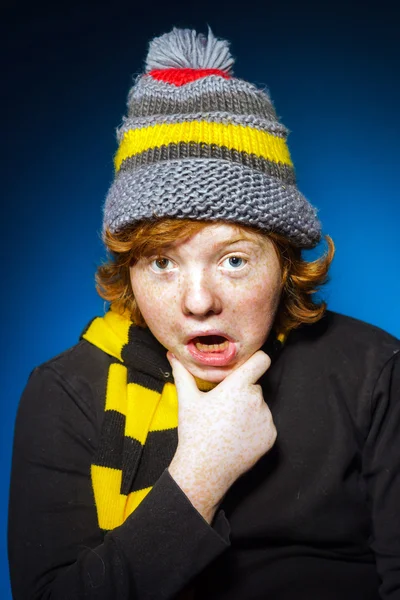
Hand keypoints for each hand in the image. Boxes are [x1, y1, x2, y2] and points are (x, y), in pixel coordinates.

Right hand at [167, 351, 275, 522]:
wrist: (205, 470)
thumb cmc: (195, 432)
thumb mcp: (187, 400)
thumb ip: (183, 373)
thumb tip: (173, 355)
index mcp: (238, 386)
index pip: (261, 360)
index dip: (255, 359)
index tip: (246, 364)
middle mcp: (256, 399)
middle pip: (254, 385)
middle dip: (242, 390)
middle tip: (224, 405)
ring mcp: (266, 419)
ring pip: (259, 404)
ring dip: (248, 409)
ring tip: (228, 423)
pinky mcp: (271, 436)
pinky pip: (264, 423)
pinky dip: (254, 426)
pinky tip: (237, 436)